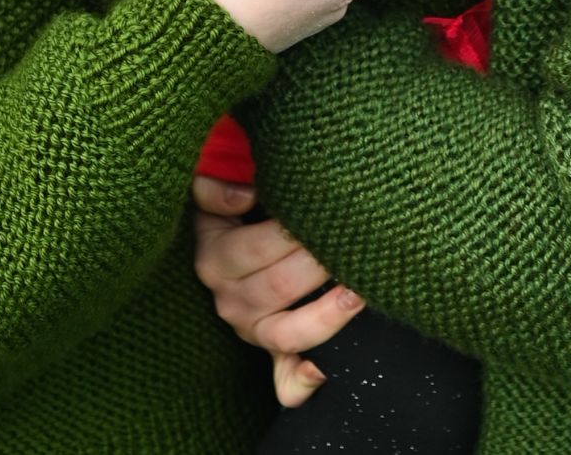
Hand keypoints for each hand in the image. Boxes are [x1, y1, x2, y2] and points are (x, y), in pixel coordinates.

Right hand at [193, 175, 365, 407]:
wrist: (234, 248)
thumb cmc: (238, 213)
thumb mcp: (212, 197)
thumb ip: (213, 189)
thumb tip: (244, 197)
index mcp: (214, 260)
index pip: (253, 249)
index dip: (288, 233)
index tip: (322, 215)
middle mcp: (230, 301)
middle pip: (280, 286)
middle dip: (319, 263)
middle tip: (354, 241)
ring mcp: (252, 332)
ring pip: (289, 333)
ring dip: (328, 313)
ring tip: (359, 290)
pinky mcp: (271, 353)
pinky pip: (286, 382)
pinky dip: (304, 380)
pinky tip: (324, 370)